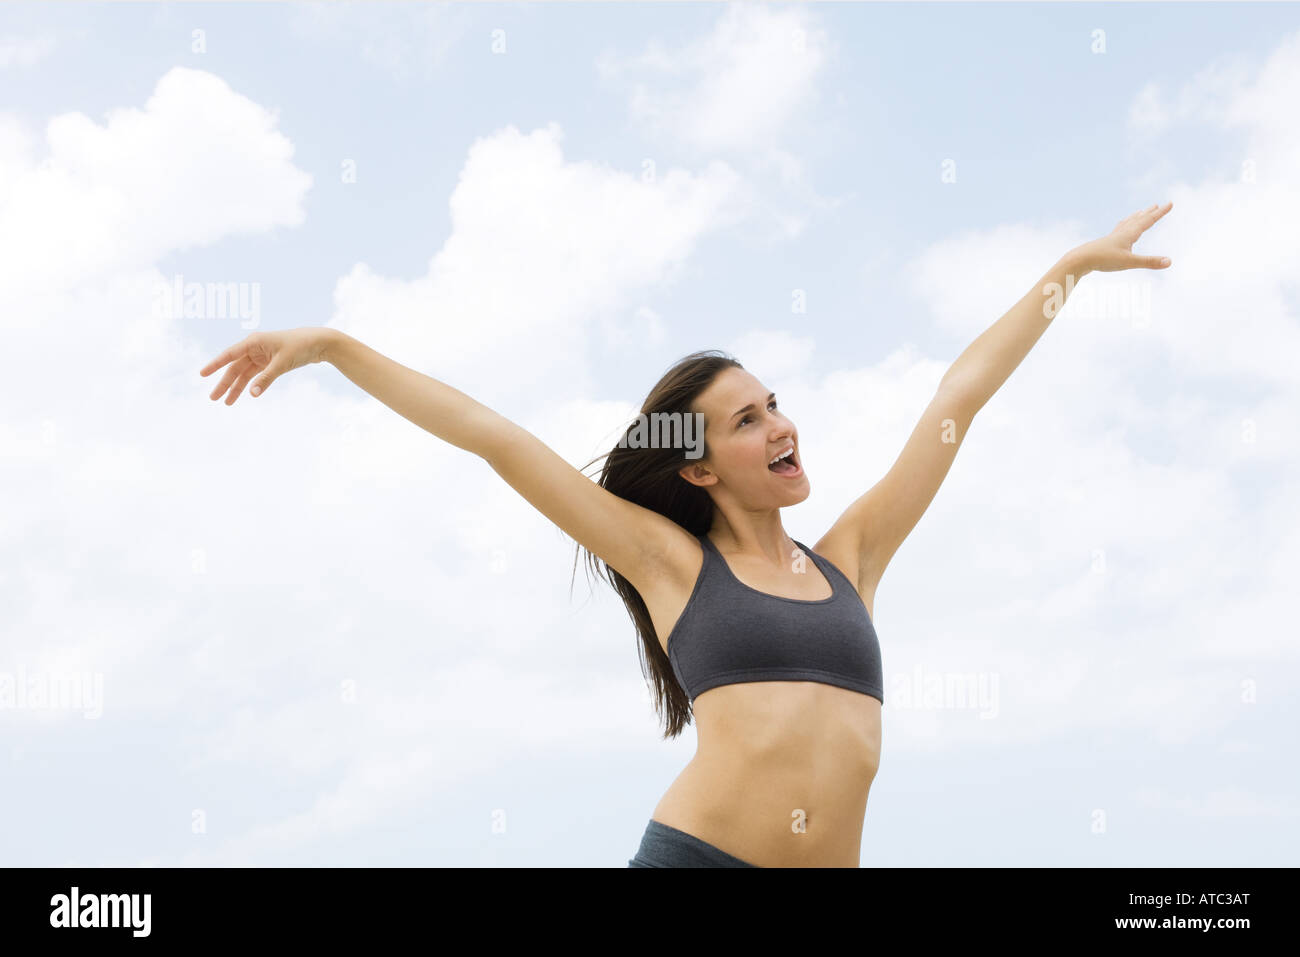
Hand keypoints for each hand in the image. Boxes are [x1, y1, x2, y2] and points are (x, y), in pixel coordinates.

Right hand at [199, 327, 331, 403]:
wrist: (319, 343)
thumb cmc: (300, 347)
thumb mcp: (282, 363)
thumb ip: (266, 378)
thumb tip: (252, 395)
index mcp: (254, 341)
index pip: (229, 354)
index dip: (215, 365)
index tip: (202, 374)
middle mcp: (254, 348)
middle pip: (235, 368)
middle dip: (224, 383)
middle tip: (213, 398)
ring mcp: (261, 356)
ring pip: (244, 374)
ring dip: (236, 388)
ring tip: (226, 403)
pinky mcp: (269, 363)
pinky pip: (255, 376)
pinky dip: (250, 385)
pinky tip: (243, 395)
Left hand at [1070, 201, 1173, 274]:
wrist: (1079, 260)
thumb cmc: (1103, 260)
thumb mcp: (1129, 263)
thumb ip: (1149, 262)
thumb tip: (1170, 262)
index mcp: (1129, 234)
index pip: (1148, 220)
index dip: (1160, 213)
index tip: (1170, 203)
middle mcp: (1121, 233)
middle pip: (1137, 219)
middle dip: (1149, 213)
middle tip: (1156, 205)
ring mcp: (1112, 238)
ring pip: (1126, 224)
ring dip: (1135, 217)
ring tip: (1140, 212)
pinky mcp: (1104, 244)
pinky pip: (1116, 232)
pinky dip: (1122, 227)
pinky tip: (1119, 231)